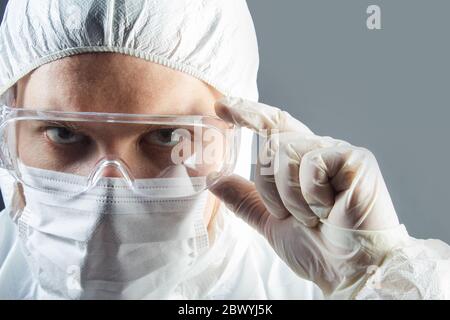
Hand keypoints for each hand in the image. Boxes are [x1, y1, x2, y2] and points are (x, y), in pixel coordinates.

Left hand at [210, 97, 406, 296]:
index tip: (221, 106)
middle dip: (268, 188)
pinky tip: (331, 209)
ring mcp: (338, 153)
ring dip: (289, 196)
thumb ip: (244, 199)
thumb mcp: (270, 223)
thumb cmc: (317, 250)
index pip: (272, 125)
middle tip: (291, 217)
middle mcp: (319, 151)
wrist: (351, 272)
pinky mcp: (355, 159)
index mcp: (301, 163)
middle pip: (270, 143)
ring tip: (313, 216)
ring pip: (285, 151)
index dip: (248, 113)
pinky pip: (311, 163)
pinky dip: (310, 195)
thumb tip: (215, 178)